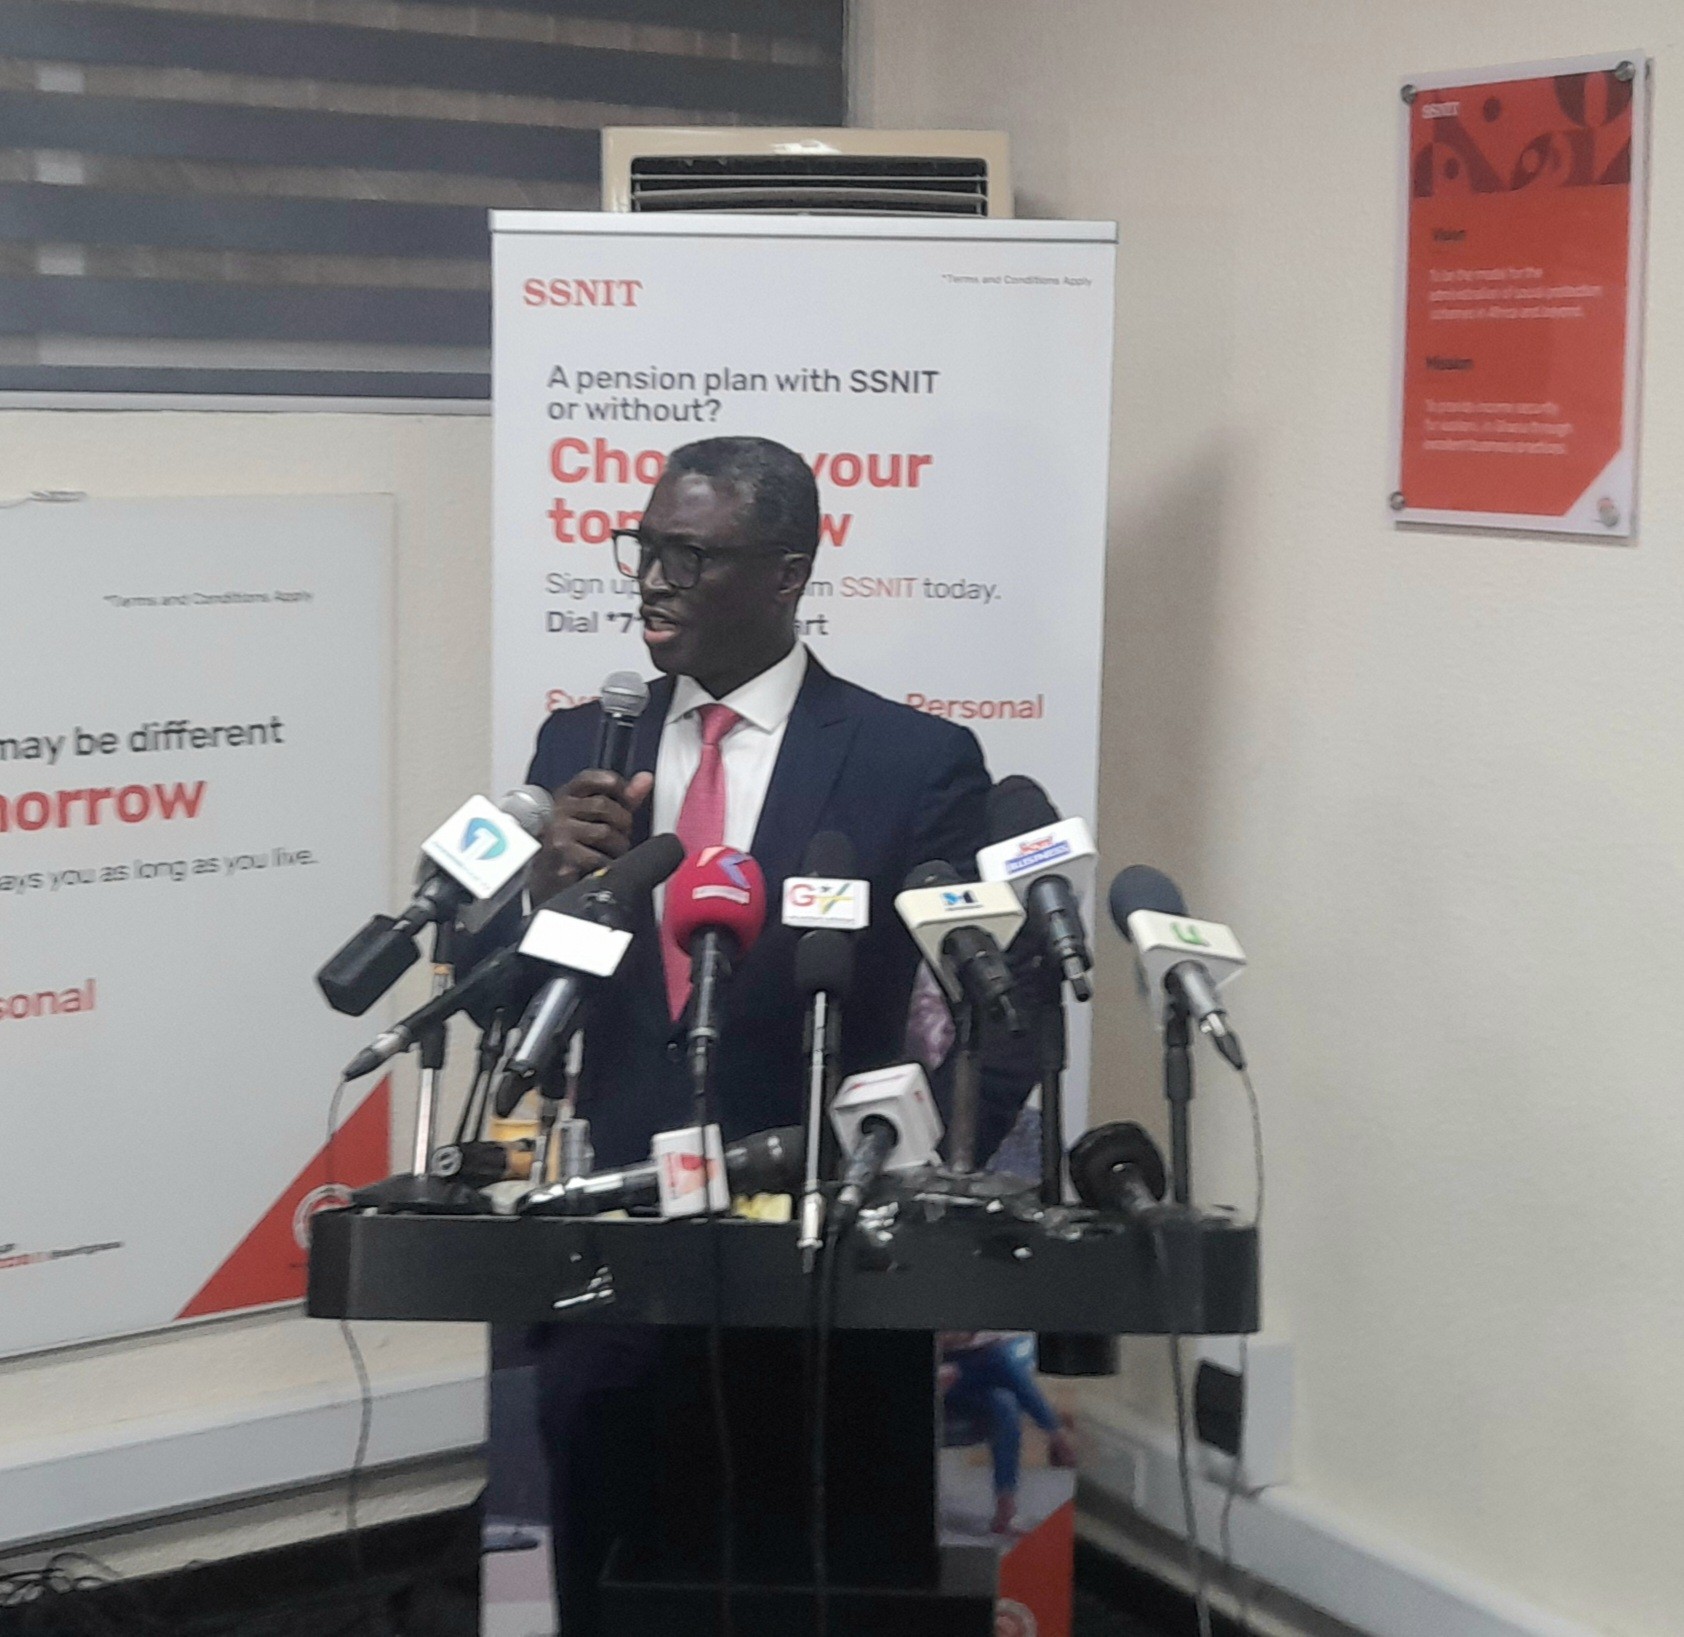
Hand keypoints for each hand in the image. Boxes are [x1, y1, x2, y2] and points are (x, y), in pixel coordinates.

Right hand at [529, 769, 653, 902]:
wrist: (550, 877)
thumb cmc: (577, 845)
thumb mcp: (596, 817)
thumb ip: (622, 798)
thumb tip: (646, 779)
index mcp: (567, 796)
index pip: (593, 778)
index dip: (616, 787)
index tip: (624, 801)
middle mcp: (559, 811)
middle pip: (604, 805)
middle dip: (621, 823)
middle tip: (618, 836)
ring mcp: (558, 834)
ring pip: (605, 833)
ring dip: (617, 848)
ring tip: (609, 853)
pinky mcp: (562, 857)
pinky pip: (599, 858)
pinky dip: (607, 865)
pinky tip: (599, 866)